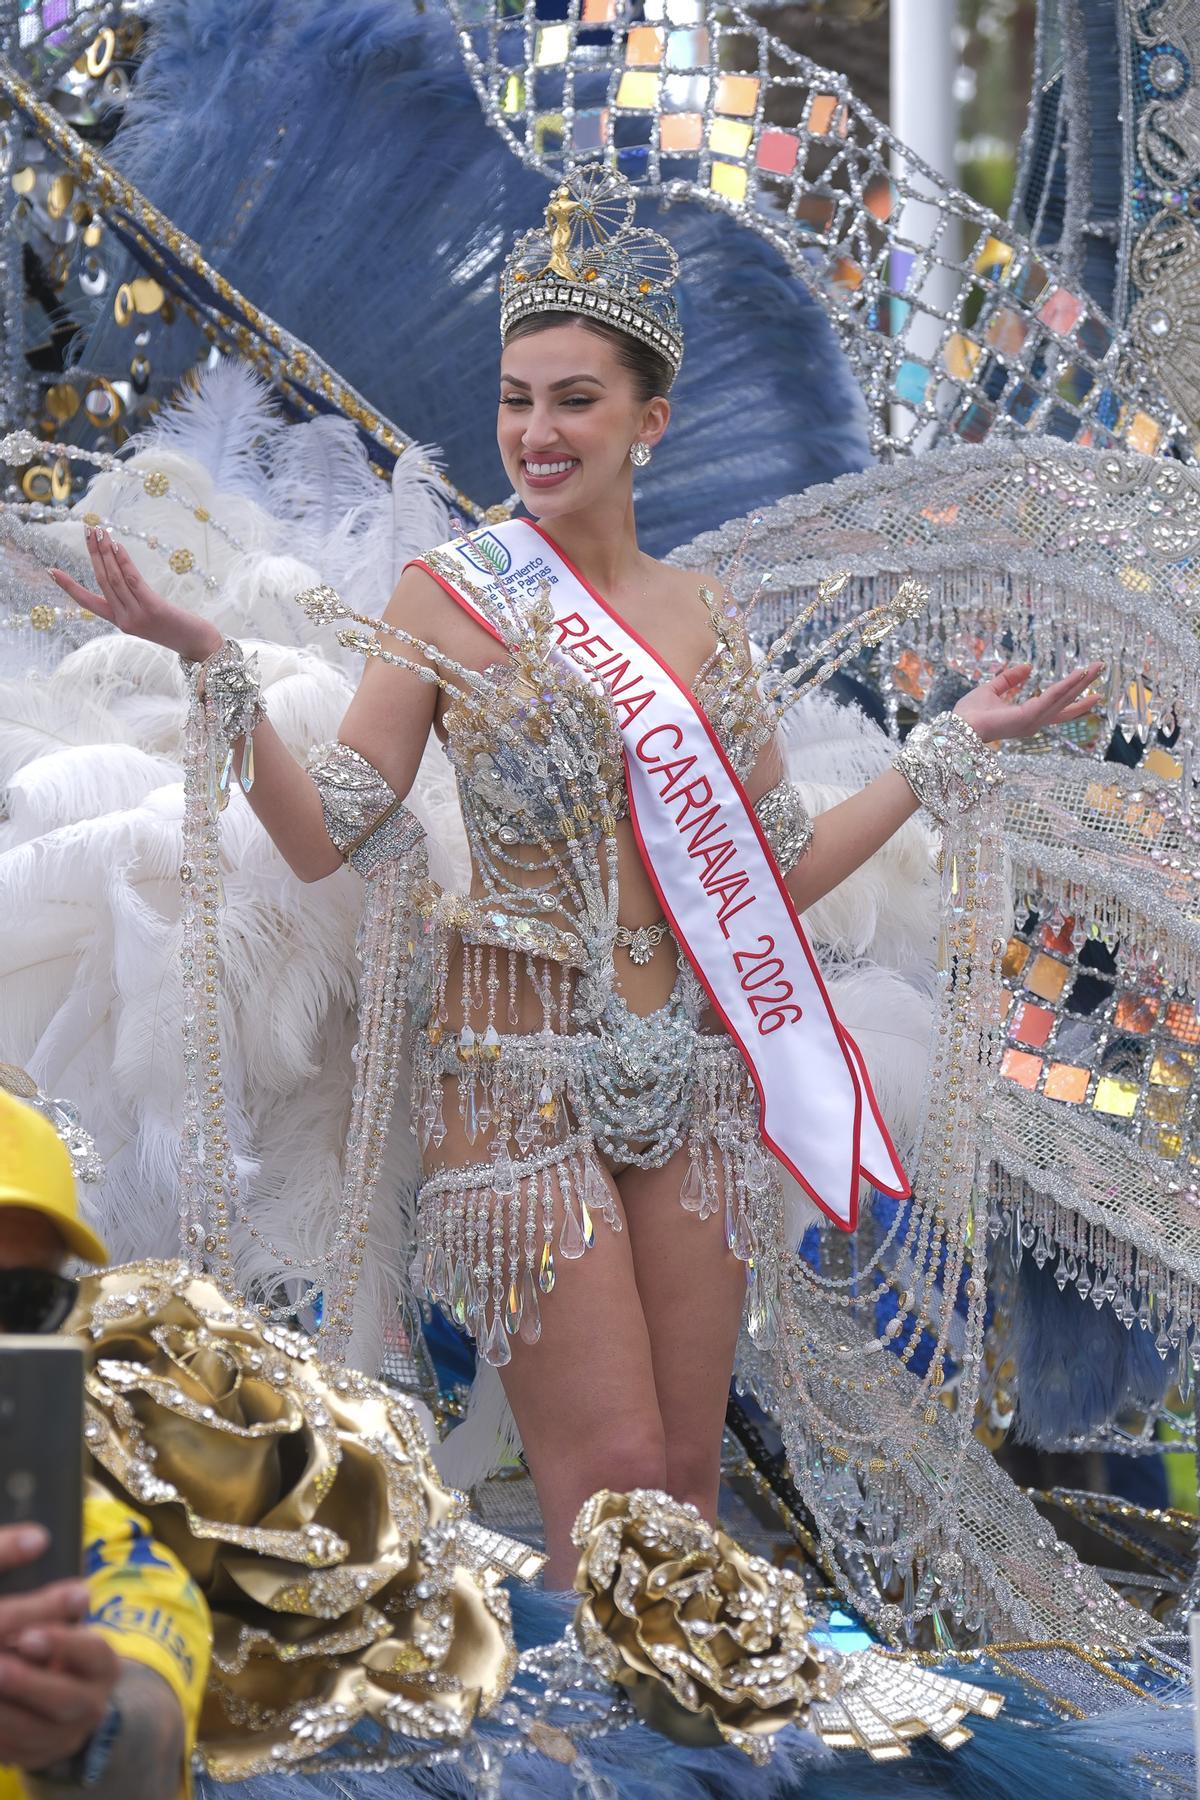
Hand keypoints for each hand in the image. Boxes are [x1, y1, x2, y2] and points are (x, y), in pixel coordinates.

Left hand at [0, 1525, 113, 1770]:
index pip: (92, 1651)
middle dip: (28, 1683)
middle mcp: (92, 1704)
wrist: (69, 1710)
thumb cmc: (58, 1649)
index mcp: (103, 1663)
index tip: (27, 1634)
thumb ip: (46, 1591)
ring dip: (3, 1713)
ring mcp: (65, 1738)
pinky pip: (12, 1753)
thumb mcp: (62, 1622)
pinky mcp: (37, 1758)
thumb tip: (37, 1539)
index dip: (62, 1644)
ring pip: (33, 1734)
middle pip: (64, 1700)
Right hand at [48, 525, 222, 662]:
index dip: (68, 587)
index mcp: (119, 621)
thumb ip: (133, 599)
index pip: (87, 602)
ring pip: (113, 579)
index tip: (51, 570)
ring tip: (100, 532)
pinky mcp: (152, 608)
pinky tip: (117, 546)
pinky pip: (132, 581)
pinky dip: (123, 562)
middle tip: (86, 531)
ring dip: (105, 553)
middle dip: (92, 554)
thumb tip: (121, 570)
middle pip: (101, 581)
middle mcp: (123, 619)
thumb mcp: (148, 615)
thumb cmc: (175, 628)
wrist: (197, 644)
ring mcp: (136, 615)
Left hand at [952, 660, 1102, 744]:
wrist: (959, 726)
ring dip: (1080, 682)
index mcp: (1028, 716)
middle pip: (1066, 702)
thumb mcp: (992, 689)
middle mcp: (1035, 721)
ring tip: (1096, 667)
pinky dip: (1065, 686)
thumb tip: (1027, 667)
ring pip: (1063, 698)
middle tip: (1101, 668)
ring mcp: (1034, 720)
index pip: (1057, 706)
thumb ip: (1009, 679)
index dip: (1074, 697)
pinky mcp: (1029, 716)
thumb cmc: (970, 713)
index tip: (1092, 690)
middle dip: (1084, 686)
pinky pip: (1051, 698)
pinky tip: (1077, 675)